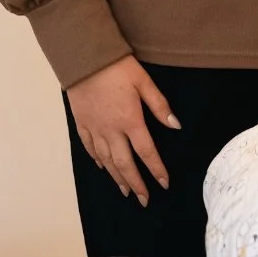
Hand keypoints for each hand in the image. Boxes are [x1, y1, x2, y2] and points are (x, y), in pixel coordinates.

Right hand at [66, 56, 179, 205]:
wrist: (84, 57)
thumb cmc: (117, 67)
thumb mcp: (144, 81)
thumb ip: (159, 106)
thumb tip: (176, 126)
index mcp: (130, 120)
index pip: (146, 152)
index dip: (156, 169)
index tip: (164, 183)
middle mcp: (111, 129)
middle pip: (124, 163)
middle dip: (135, 183)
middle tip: (144, 199)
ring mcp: (94, 127)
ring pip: (106, 160)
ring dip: (117, 177)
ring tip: (125, 190)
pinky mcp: (81, 122)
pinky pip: (89, 147)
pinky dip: (97, 160)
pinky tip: (102, 167)